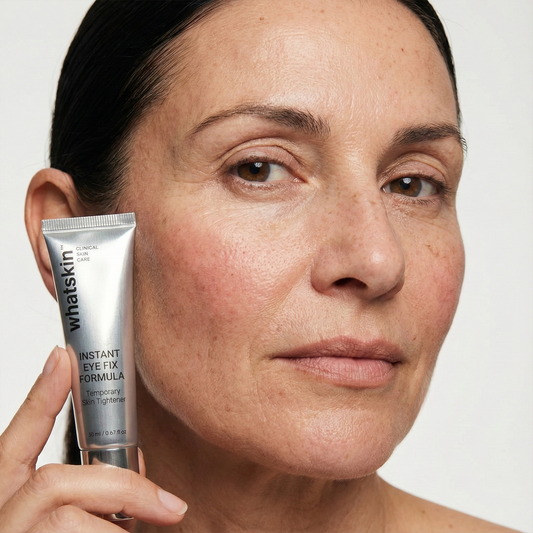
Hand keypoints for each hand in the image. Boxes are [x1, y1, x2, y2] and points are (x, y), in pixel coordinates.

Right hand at [0, 347, 186, 531]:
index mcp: (6, 498)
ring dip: (117, 528)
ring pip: (69, 518)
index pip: (15, 440)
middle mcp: (1, 517)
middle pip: (55, 481)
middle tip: (172, 507)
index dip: (40, 397)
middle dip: (122, 487)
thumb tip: (136, 463)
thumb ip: (97, 489)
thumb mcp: (78, 521)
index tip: (63, 356)